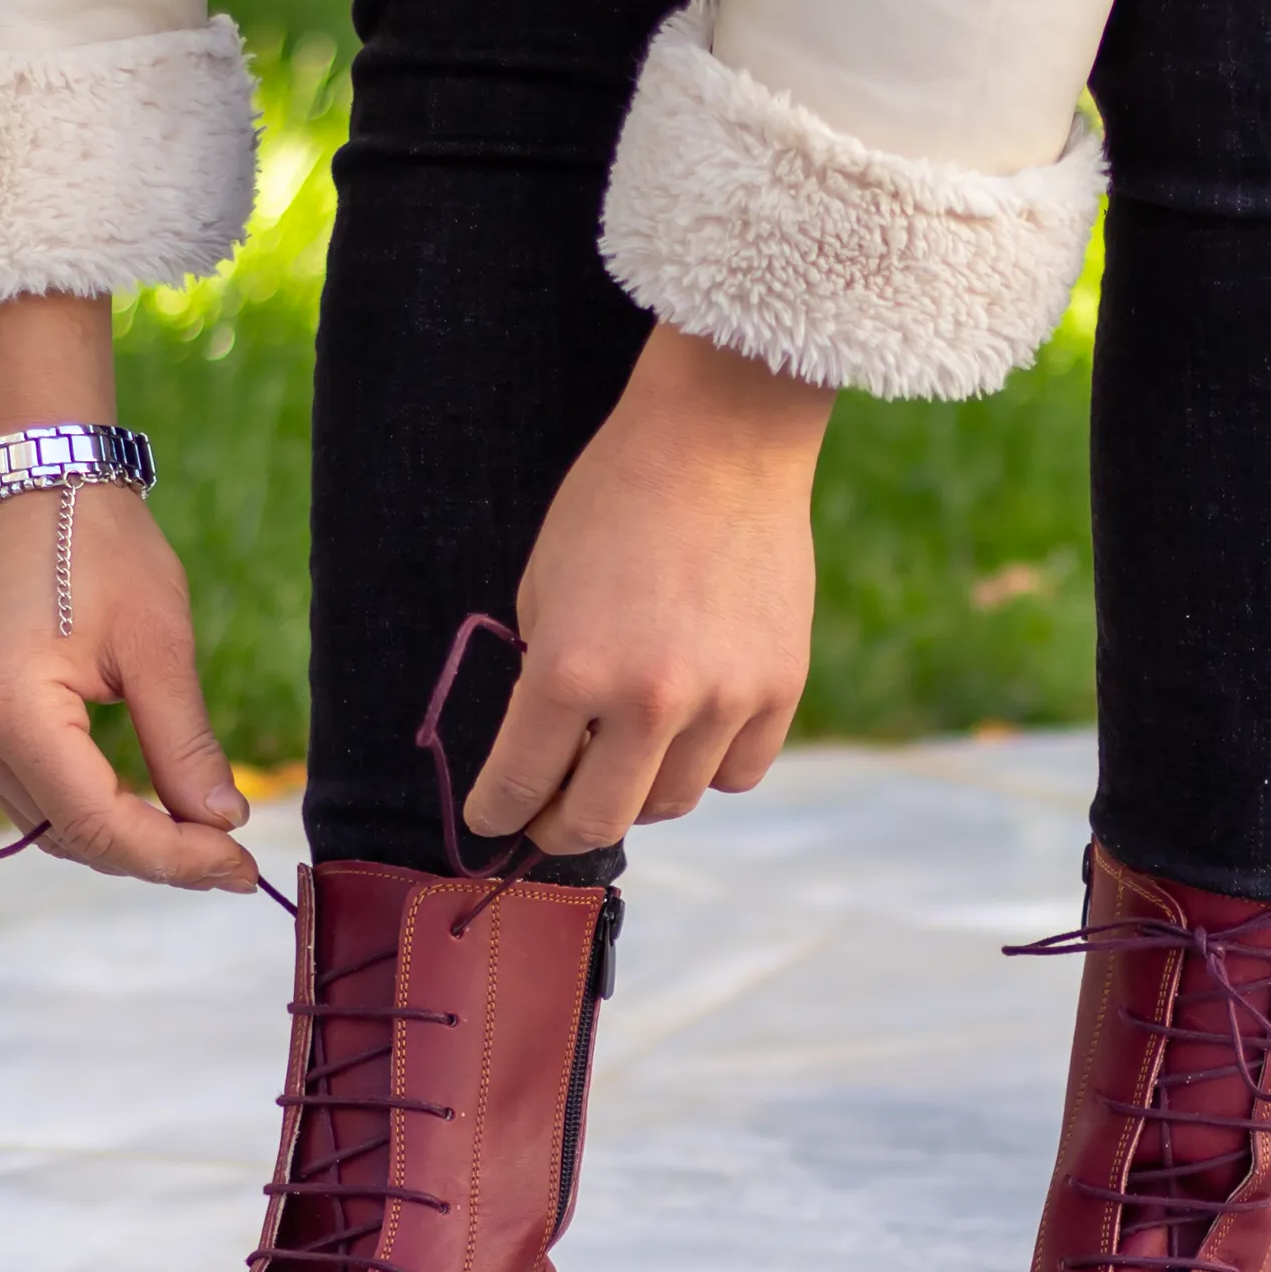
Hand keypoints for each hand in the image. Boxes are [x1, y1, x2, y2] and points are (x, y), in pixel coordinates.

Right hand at [0, 292, 256, 891]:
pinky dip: (93, 810)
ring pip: (50, 825)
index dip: (172, 857)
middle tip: (234, 862)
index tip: (240, 866)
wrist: (36, 486)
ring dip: (125, 840)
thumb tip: (223, 823)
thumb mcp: (159, 646)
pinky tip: (153, 809)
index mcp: (7, 709)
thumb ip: (184, 744)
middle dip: (155, 856)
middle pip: (70, 835)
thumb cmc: (101, 548)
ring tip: (205, 841)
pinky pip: (35, 794)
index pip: (96, 822)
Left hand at [465, 326, 833, 854]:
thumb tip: (547, 757)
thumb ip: (542, 680)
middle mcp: (648, 700)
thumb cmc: (613, 503)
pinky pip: (738, 772)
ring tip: (622, 763)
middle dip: (559, 830)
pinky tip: (688, 737)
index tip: (491, 823)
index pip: (518, 786)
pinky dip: (706, 768)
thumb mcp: (542, 589)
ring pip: (672, 803)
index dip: (495, 815)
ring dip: (637, 795)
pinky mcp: (779, 689)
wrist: (719, 442)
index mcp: (569, 671)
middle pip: (597, 820)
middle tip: (549, 820)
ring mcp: (722, 700)